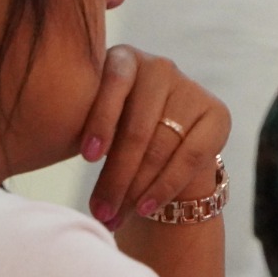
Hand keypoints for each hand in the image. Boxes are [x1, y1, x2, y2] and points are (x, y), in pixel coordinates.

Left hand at [80, 45, 229, 228]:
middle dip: (116, 176)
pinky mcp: (217, 114)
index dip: (101, 122)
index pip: (114, 84)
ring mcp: (191, 89)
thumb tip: (59, 156)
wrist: (164, 146)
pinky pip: (190, 157)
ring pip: (161, 148)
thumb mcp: (95, 124)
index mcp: (123, 58)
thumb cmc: (115, 133)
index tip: (88, 158)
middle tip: (99, 211)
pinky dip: (164, 187)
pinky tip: (145, 207)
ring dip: (135, 190)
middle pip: (138, 128)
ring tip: (113, 217)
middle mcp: (160, 67)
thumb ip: (83, 128)